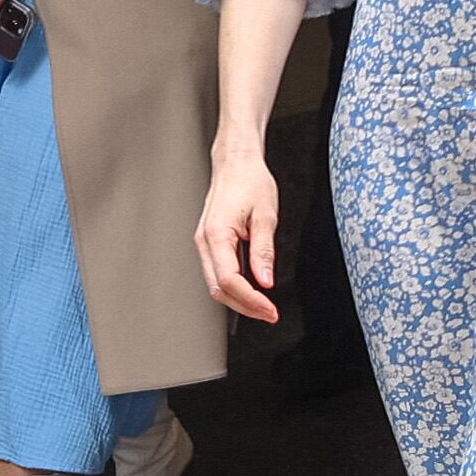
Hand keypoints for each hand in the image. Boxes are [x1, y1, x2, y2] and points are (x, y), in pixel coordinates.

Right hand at [194, 149, 281, 323]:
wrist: (236, 162)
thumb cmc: (249, 180)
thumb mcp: (265, 215)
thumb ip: (264, 251)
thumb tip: (266, 281)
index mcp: (216, 234)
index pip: (229, 281)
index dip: (251, 300)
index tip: (270, 309)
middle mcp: (205, 241)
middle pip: (218, 289)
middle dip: (244, 307)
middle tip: (269, 313)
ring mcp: (204, 243)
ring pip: (215, 284)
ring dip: (239, 300)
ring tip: (263, 306)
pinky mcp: (210, 242)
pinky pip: (217, 272)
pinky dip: (234, 287)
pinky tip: (251, 290)